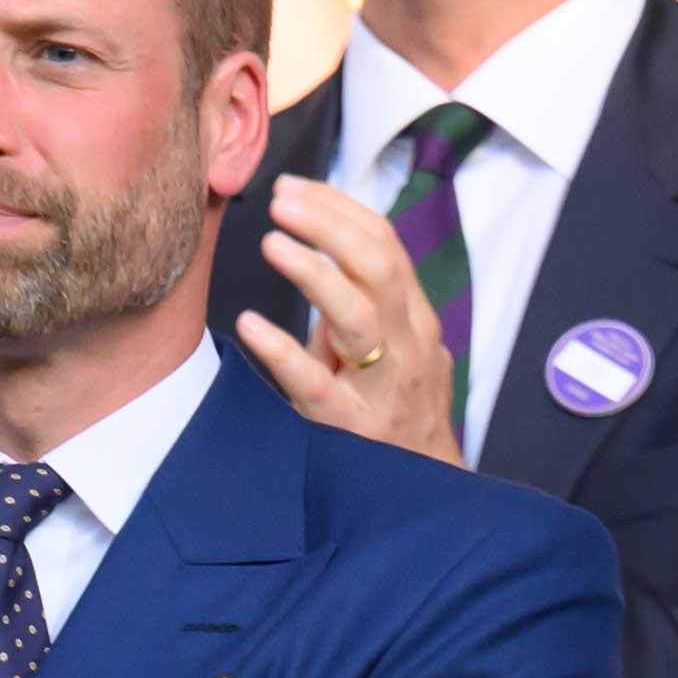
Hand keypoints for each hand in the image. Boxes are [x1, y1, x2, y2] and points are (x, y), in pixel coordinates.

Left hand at [227, 178, 461, 457]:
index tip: (296, 187)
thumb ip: (360, 302)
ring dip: (314, 275)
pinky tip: (252, 326)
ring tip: (273, 244)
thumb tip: (316, 240)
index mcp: (413, 319)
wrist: (425, 490)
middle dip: (330, 228)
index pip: (386, 246)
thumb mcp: (390, 347)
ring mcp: (382, 388)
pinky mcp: (353, 427)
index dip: (341, 210)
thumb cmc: (396, 410)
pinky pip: (318, 385)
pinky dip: (284, 352)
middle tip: (282, 201)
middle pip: (378, 269)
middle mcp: (406, 346)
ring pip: (357, 319)